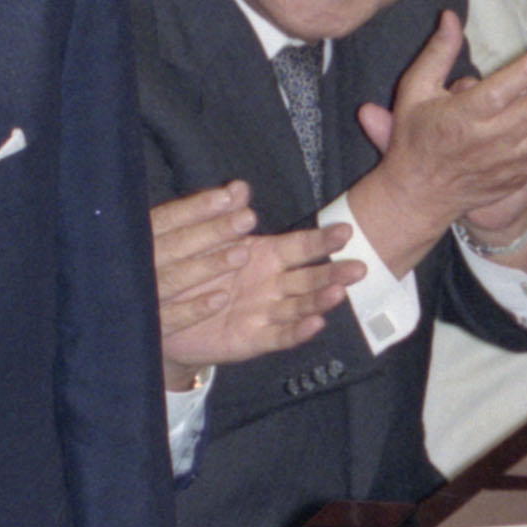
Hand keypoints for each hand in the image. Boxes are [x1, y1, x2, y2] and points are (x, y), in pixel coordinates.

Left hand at [154, 187, 363, 378]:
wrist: (167, 317)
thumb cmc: (194, 275)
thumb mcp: (208, 244)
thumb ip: (227, 219)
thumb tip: (240, 186)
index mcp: (265, 256)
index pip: (300, 246)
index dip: (322, 240)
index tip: (346, 231)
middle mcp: (271, 285)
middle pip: (309, 277)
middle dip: (333, 272)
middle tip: (359, 267)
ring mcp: (265, 313)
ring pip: (300, 306)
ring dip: (321, 300)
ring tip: (339, 292)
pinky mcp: (253, 339)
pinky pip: (279, 336)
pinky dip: (298, 331)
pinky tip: (316, 323)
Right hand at [351, 13, 526, 276]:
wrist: (420, 194)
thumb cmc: (416, 138)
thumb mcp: (414, 91)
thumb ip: (437, 54)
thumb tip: (451, 16)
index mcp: (461, 119)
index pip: (500, 94)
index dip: (526, 72)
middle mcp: (489, 141)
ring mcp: (509, 161)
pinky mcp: (522, 173)